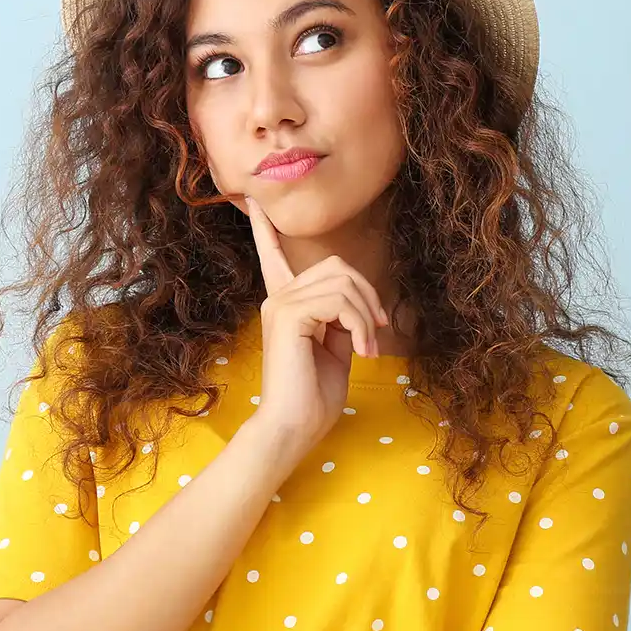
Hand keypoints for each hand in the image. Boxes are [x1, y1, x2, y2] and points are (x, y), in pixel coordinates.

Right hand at [244, 196, 386, 449]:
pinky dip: (360, 324)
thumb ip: (342, 318)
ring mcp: (281, 304)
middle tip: (378, 332)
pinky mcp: (288, 315)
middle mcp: (279, 298)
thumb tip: (357, 301)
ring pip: (343, 283)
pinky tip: (361, 351)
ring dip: (367, 316)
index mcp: (287, 304)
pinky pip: (339, 301)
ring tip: (369, 348)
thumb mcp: (337, 349)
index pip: (273, 256)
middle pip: (336, 267)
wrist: (294, 427)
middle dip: (367, 295)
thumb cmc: (314, 396)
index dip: (265, 230)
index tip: (253, 203)